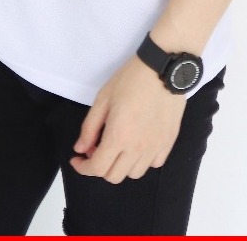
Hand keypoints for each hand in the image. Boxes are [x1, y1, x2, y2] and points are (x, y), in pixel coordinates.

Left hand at [69, 53, 186, 183]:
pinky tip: (138, 144)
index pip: (97, 168)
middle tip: (97, 146)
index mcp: (118, 137)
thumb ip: (89, 127)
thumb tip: (80, 149)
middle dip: (100, 166)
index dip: (83, 168)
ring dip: (121, 165)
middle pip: (114, 176)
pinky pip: (153, 164)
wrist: (162, 68)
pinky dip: (142, 160)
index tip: (77, 159)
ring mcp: (155, 147)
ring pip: (134, 174)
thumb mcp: (103, 98)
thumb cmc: (130, 79)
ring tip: (119, 145)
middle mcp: (137, 148)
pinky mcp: (169, 142)